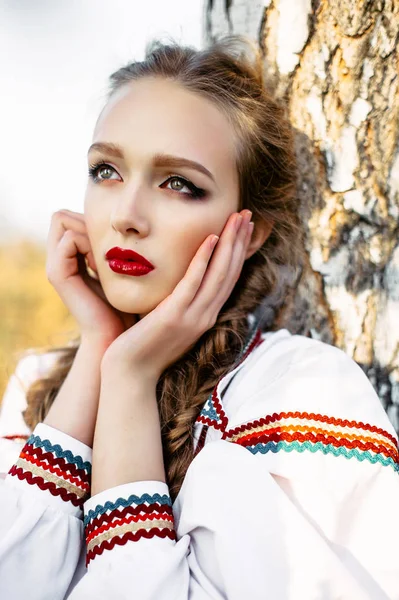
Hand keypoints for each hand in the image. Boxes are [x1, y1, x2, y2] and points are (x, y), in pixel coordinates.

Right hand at [46, 209, 134, 342]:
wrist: (116, 335)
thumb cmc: (125, 305)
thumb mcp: (119, 269)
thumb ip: (113, 248)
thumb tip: (127, 227)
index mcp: (71, 257)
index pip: (71, 217)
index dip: (91, 222)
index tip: (111, 245)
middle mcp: (58, 259)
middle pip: (63, 217)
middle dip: (86, 223)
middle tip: (106, 249)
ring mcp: (55, 266)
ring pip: (63, 222)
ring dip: (88, 233)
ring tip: (104, 259)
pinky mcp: (57, 275)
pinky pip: (68, 240)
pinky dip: (87, 244)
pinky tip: (100, 265)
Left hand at [100, 210, 253, 381]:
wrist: (129, 375)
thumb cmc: (143, 346)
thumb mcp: (169, 320)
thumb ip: (179, 300)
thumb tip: (182, 280)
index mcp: (205, 316)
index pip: (228, 278)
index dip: (238, 252)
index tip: (242, 227)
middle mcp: (205, 316)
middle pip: (229, 272)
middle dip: (240, 241)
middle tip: (247, 214)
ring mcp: (192, 317)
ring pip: (218, 274)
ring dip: (229, 244)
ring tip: (236, 218)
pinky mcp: (174, 317)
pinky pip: (193, 283)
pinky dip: (204, 260)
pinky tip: (210, 238)